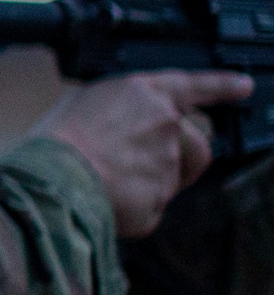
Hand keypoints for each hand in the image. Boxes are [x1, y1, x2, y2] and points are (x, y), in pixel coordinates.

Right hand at [33, 70, 253, 236]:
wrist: (50, 178)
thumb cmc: (54, 139)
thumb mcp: (83, 102)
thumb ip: (119, 109)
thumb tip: (126, 125)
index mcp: (144, 94)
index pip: (194, 86)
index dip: (222, 86)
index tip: (244, 86)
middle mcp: (164, 125)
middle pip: (195, 143)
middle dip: (179, 156)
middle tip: (140, 164)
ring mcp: (167, 165)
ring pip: (171, 178)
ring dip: (149, 181)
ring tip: (105, 181)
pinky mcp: (158, 201)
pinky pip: (150, 207)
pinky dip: (131, 208)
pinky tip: (102, 200)